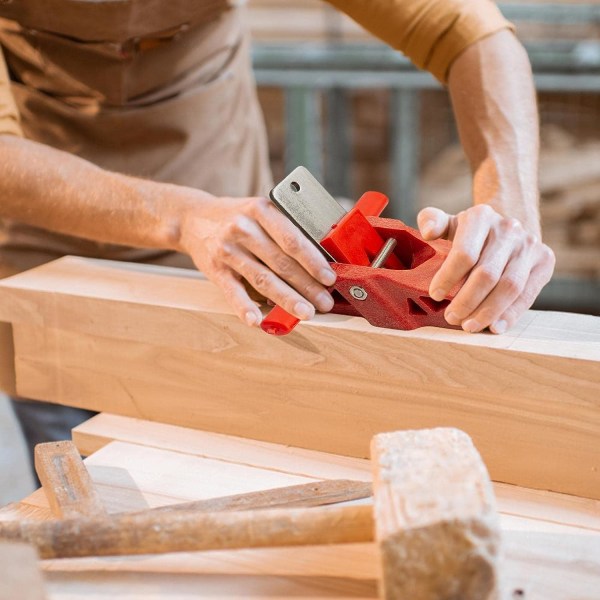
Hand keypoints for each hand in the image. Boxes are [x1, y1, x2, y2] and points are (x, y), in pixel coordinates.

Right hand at [177, 194, 335, 326]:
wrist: (192, 219)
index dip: (313, 261)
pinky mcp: (215, 269)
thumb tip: (318, 262)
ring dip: (286, 299)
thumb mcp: (260, 211)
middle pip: (281, 262)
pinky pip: (232, 291)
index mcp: (261, 210)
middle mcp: (243, 229)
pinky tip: (257, 320)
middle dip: (307, 285)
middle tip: (325, 302)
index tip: (329, 278)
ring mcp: (228, 250)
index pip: (292, 239)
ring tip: (305, 312)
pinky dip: (244, 307)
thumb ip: (284, 230)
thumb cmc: (236, 217)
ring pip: (263, 279)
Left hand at [417, 205, 554, 333]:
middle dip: (467, 301)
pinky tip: (495, 327)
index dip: (448, 277)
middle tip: (451, 318)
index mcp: (481, 217)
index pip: (464, 253)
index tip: (435, 295)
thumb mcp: (449, 223)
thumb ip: (432, 222)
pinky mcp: (544, 261)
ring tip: (469, 326)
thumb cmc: (470, 234)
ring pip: (510, 286)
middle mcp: (508, 228)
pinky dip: (510, 314)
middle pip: (487, 273)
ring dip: (488, 311)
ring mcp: (529, 245)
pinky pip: (528, 294)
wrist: (506, 229)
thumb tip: (428, 232)